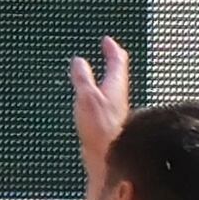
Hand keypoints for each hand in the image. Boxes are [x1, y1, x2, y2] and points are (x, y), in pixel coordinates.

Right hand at [69, 36, 130, 176]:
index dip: (113, 49)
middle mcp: (119, 97)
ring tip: (99, 73)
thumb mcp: (87, 97)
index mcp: (116, 86)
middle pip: (119, 74)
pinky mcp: (109, 123)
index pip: (118, 61)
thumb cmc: (100, 128)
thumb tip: (79, 61)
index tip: (107, 41)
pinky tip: (92, 101)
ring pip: (113, 88)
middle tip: (107, 52)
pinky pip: (106, 101)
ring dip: (107, 77)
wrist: (106, 158)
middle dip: (113, 61)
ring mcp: (115, 111)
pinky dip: (100, 93)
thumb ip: (83, 78)